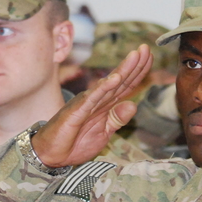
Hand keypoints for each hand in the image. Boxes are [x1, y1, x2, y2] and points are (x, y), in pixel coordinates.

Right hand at [31, 46, 153, 166]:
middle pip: (120, 80)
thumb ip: (117, 120)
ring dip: (123, 70)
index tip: (150, 56)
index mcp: (105, 105)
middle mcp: (97, 100)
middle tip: (146, 48)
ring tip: (135, 56)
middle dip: (135, 64)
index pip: (125, 86)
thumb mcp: (103, 134)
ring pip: (108, 85)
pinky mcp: (76, 112)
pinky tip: (114, 79)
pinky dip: (103, 88)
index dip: (139, 72)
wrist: (51, 154)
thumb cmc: (74, 143)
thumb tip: (134, 105)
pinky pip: (92, 99)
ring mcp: (87, 104)